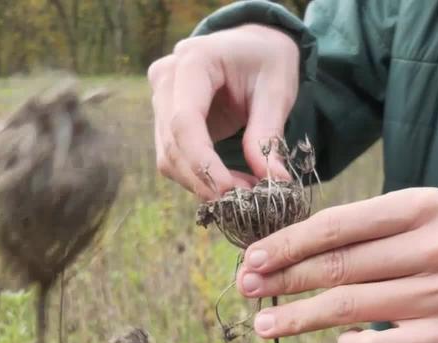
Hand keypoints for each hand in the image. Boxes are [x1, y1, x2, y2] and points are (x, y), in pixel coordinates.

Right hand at [148, 24, 298, 199]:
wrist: (253, 46)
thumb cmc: (267, 61)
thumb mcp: (277, 91)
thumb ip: (268, 134)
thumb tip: (272, 182)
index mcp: (193, 60)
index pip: (184, 121)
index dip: (203, 163)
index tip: (230, 194)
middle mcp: (166, 78)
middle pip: (172, 144)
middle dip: (206, 180)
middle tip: (244, 202)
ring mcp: (160, 99)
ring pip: (168, 157)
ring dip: (202, 183)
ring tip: (244, 192)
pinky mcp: (164, 120)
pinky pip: (174, 158)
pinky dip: (200, 178)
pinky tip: (230, 184)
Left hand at [235, 188, 437, 342]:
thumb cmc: (426, 257)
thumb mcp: (399, 228)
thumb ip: (347, 235)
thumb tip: (269, 257)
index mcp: (423, 206)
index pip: (339, 225)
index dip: (289, 243)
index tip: (253, 258)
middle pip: (341, 266)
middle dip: (285, 278)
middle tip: (246, 289)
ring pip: (351, 307)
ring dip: (298, 318)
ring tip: (264, 324)